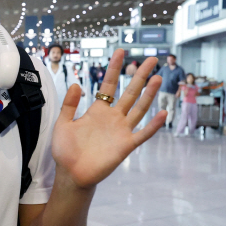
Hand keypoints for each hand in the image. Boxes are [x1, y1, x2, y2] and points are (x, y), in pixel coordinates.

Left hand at [51, 49, 165, 189]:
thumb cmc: (66, 150)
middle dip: (140, 75)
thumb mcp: (63, 123)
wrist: (71, 174)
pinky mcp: (125, 145)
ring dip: (149, 94)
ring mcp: (121, 130)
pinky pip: (142, 133)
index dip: (114, 68)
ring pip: (139, 109)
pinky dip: (153, 125)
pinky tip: (162, 113)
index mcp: (97, 110)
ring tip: (158, 78)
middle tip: (151, 59)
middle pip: (129, 92)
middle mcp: (112, 117)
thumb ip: (70, 105)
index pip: (108, 84)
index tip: (120, 52)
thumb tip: (77, 84)